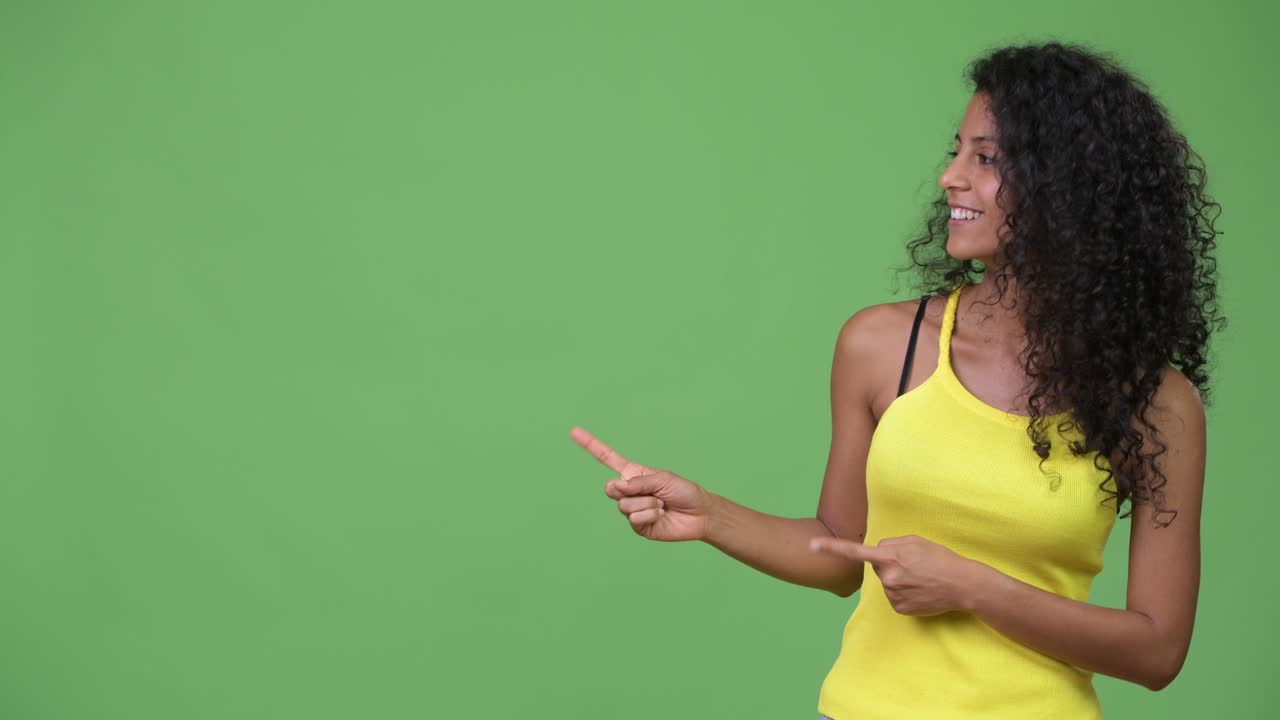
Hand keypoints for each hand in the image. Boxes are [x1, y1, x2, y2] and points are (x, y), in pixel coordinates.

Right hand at [570, 426, 715, 541]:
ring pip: (624, 506)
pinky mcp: (638, 526)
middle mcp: (629, 491)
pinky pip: (634, 520)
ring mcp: (632, 510)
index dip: (590, 445)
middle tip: (649, 492)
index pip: (607, 459)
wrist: (699, 514)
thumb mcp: (661, 478)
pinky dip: (649, 516)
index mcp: (632, 474)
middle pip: (610, 489)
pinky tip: (660, 516)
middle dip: (627, 490)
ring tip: (662, 505)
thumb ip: (638, 481)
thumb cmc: (683, 491)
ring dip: (647, 504)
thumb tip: (615, 487)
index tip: (573, 431)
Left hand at [808, 534, 978, 615]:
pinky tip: (920, 590)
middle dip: (889, 562)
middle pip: (877, 565)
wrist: (962, 584)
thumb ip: (890, 543)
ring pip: (886, 582)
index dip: (832, 548)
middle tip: (913, 564)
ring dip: (898, 578)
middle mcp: (888, 577)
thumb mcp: (915, 541)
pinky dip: (904, 592)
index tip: (812, 545)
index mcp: (890, 557)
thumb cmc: (940, 559)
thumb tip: (878, 551)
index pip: (855, 551)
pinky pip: (895, 596)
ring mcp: (893, 595)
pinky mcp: (899, 608)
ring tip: (920, 577)